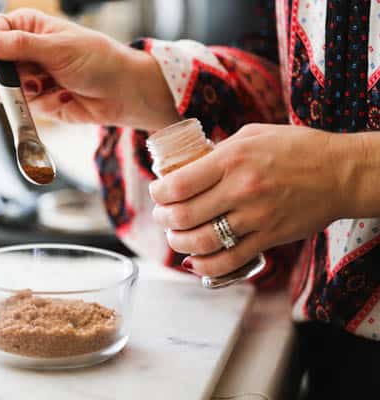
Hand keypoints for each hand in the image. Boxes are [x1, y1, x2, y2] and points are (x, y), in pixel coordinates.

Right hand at [0, 8, 176, 130]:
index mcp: (25, 26)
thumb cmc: (98, 60)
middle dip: (10, 79)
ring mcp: (29, 77)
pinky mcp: (36, 101)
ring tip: (53, 85)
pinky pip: (23, 108)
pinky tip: (64, 96)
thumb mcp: (58, 48)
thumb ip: (18, 46)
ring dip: (29, 93)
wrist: (122, 93)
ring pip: (3, 92)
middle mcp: (23, 51)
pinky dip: (44, 105)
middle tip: (34, 80)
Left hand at [149, 124, 347, 276]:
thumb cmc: (296, 148)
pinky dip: (206, 266)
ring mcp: (256, 217)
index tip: (157, 194)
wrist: (341, 172)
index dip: (159, 194)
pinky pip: (230, 260)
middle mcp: (241, 189)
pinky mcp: (269, 238)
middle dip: (164, 219)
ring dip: (179, 244)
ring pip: (202, 242)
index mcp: (232, 159)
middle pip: (184, 216)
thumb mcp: (252, 135)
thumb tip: (188, 166)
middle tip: (162, 216)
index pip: (179, 184)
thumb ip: (219, 152)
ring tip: (176, 237)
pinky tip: (195, 263)